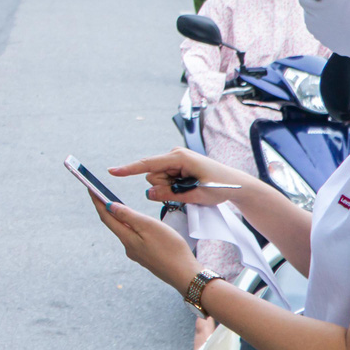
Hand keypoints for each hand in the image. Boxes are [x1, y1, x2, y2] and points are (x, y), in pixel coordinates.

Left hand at [92, 195, 200, 289]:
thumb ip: (128, 216)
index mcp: (127, 239)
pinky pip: (135, 239)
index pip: (106, 217)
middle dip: (106, 209)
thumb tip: (109, 206)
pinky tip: (138, 225)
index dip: (97, 201)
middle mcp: (128, 247)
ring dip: (120, 219)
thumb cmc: (170, 249)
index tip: (90, 188)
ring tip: (118, 206)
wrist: (185, 275)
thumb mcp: (149, 226)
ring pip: (125, 232)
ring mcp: (137, 254)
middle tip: (101, 193)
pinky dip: (132, 228)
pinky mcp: (146, 257)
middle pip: (113, 224)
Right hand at [107, 148, 252, 207]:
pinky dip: (173, 187)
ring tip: (191, 190)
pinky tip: (189, 187)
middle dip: (163, 187)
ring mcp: (175, 160)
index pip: (148, 164)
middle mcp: (174, 155)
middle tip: (186, 192)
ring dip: (170, 188)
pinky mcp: (177, 166)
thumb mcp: (196, 194)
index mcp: (179, 157)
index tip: (112, 172)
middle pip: (152, 175)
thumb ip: (171, 194)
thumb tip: (149, 193)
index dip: (129, 169)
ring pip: (158, 179)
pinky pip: (165, 179)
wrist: (236, 185)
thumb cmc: (220, 187)